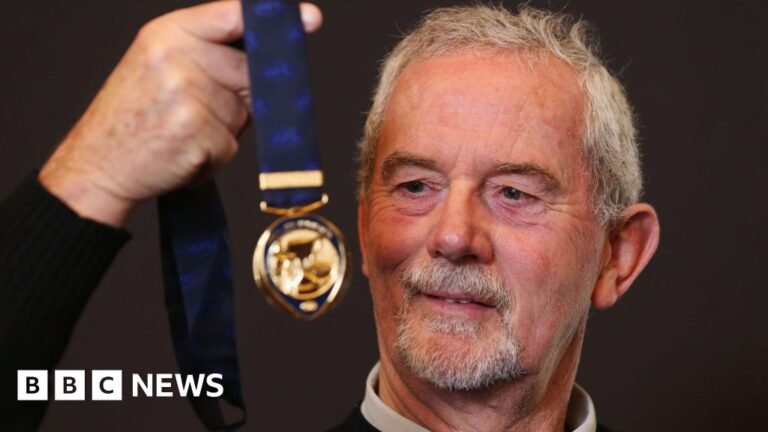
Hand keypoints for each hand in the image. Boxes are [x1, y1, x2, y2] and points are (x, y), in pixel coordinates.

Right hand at [39, 0, 322, 226]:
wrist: (96, 166)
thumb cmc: (135, 120)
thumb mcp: (160, 69)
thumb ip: (210, 59)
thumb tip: (272, 69)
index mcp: (168, 34)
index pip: (231, 15)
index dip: (272, 20)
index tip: (310, 19)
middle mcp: (176, 56)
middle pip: (249, 74)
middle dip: (237, 100)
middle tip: (188, 113)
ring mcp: (186, 92)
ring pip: (243, 115)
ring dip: (222, 132)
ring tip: (180, 134)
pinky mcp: (196, 130)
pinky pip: (232, 146)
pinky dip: (214, 158)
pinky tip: (181, 153)